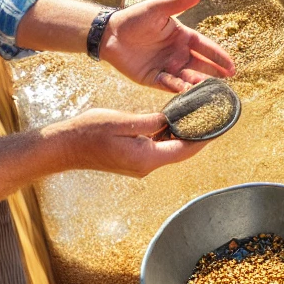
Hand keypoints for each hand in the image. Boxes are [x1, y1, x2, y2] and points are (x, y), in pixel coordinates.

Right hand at [44, 109, 204, 177]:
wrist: (64, 147)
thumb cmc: (89, 132)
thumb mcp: (122, 121)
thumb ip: (150, 121)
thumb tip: (170, 119)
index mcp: (146, 158)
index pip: (184, 150)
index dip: (204, 138)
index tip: (219, 126)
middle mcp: (146, 166)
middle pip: (180, 152)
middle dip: (197, 136)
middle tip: (212, 117)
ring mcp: (139, 165)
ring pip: (169, 150)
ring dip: (182, 135)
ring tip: (197, 116)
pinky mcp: (133, 160)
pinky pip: (157, 149)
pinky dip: (167, 136)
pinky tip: (171, 122)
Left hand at [100, 0, 235, 91]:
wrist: (109, 33)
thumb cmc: (134, 17)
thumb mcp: (158, 8)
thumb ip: (180, 3)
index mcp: (182, 37)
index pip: (205, 47)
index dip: (219, 57)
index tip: (232, 66)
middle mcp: (178, 54)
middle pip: (201, 65)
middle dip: (214, 74)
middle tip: (227, 83)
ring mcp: (166, 67)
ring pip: (187, 78)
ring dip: (197, 82)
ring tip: (207, 88)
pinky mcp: (153, 79)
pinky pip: (168, 85)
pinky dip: (177, 88)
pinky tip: (185, 90)